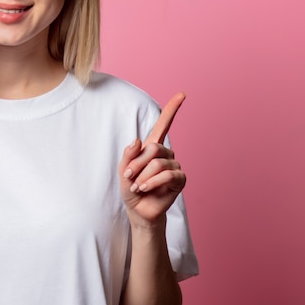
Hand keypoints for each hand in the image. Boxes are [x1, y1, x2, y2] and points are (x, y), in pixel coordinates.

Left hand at [119, 93, 186, 227]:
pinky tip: (146, 189)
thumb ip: (128, 155)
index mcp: (151, 147)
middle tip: (129, 177)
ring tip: (138, 186)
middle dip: (137, 163)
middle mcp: (165, 154)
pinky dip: (153, 182)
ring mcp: (174, 166)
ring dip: (143, 176)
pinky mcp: (180, 180)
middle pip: (154, 148)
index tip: (182, 94)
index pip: (163, 125)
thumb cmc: (131, 189)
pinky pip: (168, 175)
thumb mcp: (123, 171)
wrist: (138, 210)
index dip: (172, 109)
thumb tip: (137, 141)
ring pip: (159, 163)